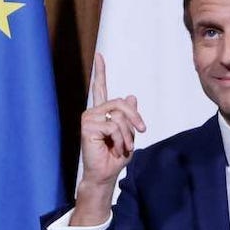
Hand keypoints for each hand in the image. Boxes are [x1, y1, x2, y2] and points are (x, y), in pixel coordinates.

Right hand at [72, 53, 145, 224]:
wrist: (105, 174)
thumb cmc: (115, 157)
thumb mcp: (129, 134)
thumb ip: (129, 116)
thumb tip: (131, 95)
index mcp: (101, 112)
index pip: (101, 88)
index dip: (100, 72)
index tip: (99, 55)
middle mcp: (93, 112)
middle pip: (121, 102)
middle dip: (135, 117)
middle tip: (141, 130)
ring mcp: (89, 119)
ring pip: (119, 115)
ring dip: (128, 133)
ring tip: (125, 146)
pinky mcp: (88, 127)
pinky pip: (114, 126)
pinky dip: (121, 139)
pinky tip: (116, 148)